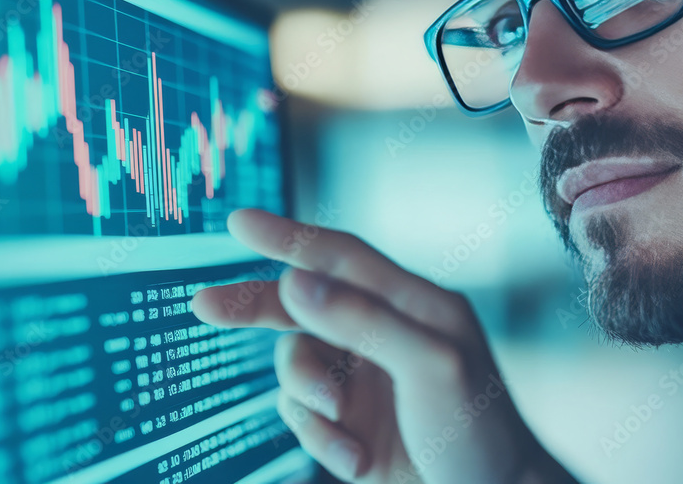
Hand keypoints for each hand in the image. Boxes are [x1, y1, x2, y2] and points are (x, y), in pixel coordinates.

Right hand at [192, 209, 575, 483]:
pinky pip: (304, 418)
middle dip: (255, 307)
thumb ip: (362, 319)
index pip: (342, 257)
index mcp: (413, 304)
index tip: (237, 222)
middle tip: (203, 305)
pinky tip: (358, 462)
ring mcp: (361, 381)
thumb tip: (293, 281)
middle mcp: (381, 334)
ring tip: (340, 419)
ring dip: (308, 394)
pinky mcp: (347, 424)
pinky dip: (321, 439)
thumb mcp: (429, 367)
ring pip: (296, 366)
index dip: (289, 238)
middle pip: (301, 304)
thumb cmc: (479, 433)